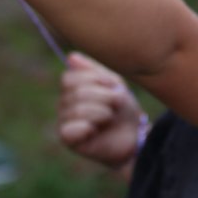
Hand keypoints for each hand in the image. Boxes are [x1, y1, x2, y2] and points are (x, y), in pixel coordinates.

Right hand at [57, 52, 141, 170]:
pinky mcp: (68, 140)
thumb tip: (71, 57)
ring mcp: (63, 122)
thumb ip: (93, 71)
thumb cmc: (123, 110)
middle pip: (76, 92)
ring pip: (77, 109)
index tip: (113, 86)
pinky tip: (96, 130)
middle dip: (104, 97)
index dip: (94, 79)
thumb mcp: (113, 84)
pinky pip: (68, 129)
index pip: (69, 78)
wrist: (135, 137)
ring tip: (110, 117)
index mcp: (71, 89)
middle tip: (116, 105)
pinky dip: (87, 127)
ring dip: (102, 112)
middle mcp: (63, 104)